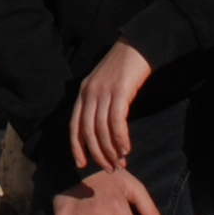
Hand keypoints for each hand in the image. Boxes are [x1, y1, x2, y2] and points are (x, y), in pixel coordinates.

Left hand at [68, 39, 151, 172]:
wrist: (139, 45)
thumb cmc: (125, 68)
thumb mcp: (106, 85)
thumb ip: (100, 104)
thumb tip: (102, 131)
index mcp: (84, 93)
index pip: (75, 126)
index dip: (77, 147)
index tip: (82, 164)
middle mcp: (90, 93)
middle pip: (88, 132)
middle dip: (98, 154)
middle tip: (110, 168)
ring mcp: (104, 92)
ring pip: (102, 130)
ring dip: (111, 150)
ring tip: (120, 163)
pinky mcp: (120, 91)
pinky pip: (116, 122)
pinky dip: (120, 138)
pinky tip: (127, 149)